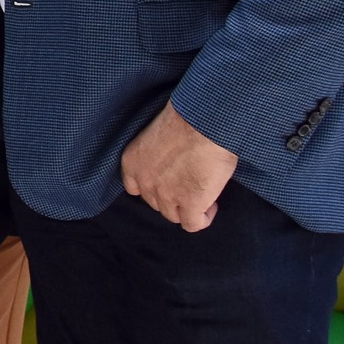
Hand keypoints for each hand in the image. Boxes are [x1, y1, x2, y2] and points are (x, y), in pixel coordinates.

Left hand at [121, 100, 238, 231]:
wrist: (204, 122)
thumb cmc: (187, 119)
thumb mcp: (158, 136)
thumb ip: (158, 156)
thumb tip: (172, 166)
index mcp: (132, 161)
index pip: (135, 188)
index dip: (154, 187)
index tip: (169, 180)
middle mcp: (145, 181)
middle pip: (156, 203)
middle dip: (172, 197)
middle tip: (190, 184)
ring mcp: (166, 195)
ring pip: (173, 215)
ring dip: (187, 207)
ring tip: (203, 192)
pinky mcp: (189, 204)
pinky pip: (192, 225)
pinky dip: (202, 218)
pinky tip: (211, 205)